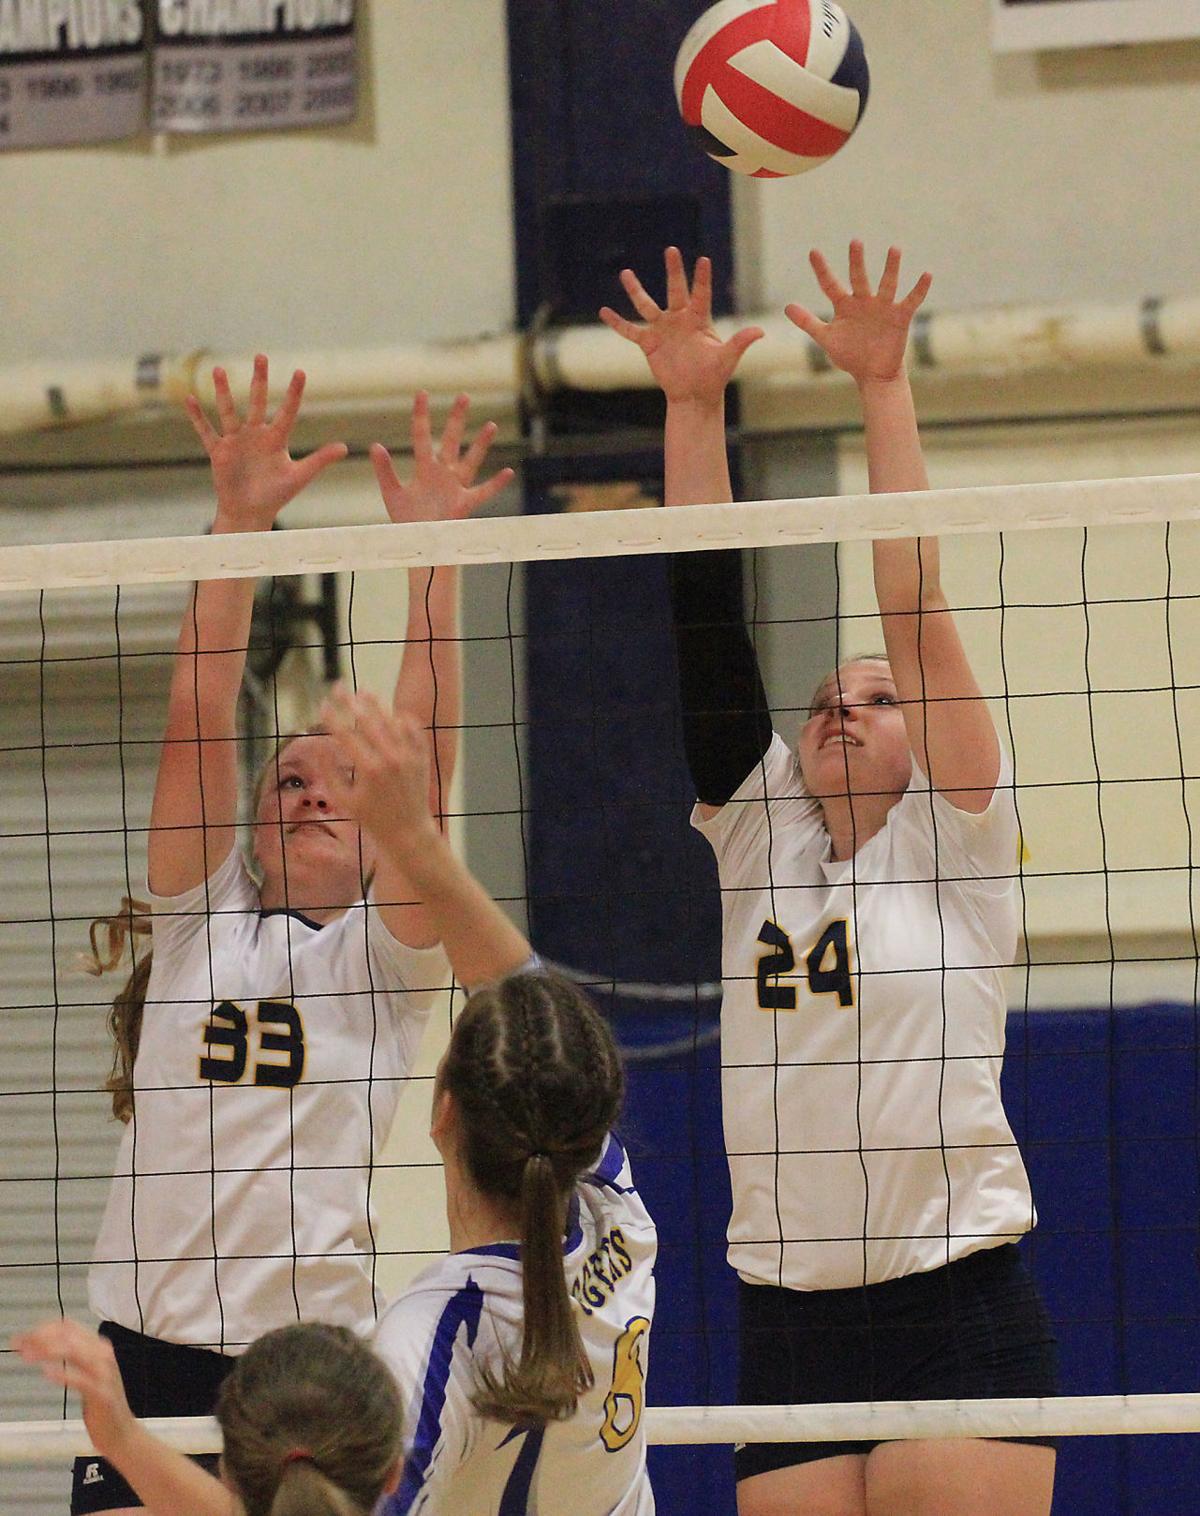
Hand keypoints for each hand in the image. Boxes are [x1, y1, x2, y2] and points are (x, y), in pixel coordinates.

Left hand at [13, 1320, 137, 1462]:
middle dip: (40, 1338)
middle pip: (69, 1336)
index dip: (43, 1328)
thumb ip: (73, 1357)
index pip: (69, 1327)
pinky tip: (47, 1373)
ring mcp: (104, 1373)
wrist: (121, 1431)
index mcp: (99, 1347)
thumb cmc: (100, 1402)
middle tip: (19, 1344)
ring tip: (27, 1355)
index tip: (24, 1337)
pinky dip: (64, 1374)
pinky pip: (81, 1380)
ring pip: (75, 1352)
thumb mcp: (88, 1373)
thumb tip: (44, 1344)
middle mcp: (103, 1355)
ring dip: (48, 1351)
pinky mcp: (102, 1394)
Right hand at [186, 354, 347, 530]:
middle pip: (258, 401)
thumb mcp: (299, 476)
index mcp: (276, 439)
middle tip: (261, 356)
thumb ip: (320, 460)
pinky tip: (190, 399)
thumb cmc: (276, 495)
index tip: (300, 371)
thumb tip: (346, 448)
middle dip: (259, 379)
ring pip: (229, 411)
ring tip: (218, 369)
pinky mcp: (219, 452)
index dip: (294, 393)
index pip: (288, 411)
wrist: (250, 512)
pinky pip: (206, 431)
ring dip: (223, 391)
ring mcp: (236, 441)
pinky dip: (197, 417)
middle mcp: (256, 434)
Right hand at [320, 686, 436, 851]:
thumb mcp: (343, 799)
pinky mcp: (421, 758)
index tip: (321, 703)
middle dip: (350, 701)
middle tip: (339, 686)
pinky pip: (413, 731)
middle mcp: (390, 759)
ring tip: (364, 691)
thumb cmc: (371, 818)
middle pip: (367, 720)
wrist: (407, 832)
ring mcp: (408, 757)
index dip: (331, 717)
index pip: (345, 734)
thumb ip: (328, 772)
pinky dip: (403, 719)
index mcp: (368, 770)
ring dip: (376, 704)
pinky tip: (392, 711)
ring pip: (391, 721)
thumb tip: (317, 744)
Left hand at [372, 391, 513, 525]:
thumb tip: (374, 446)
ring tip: (490, 425)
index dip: (421, 415)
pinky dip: (495, 484)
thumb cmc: (407, 519)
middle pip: (450, 440)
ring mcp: (456, 488)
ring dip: (480, 444)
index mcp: (424, 468)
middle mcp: (442, 473)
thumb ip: (385, 470)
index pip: (422, 435)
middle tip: (463, 396)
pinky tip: (507, 472)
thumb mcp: (392, 494)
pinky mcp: (464, 504)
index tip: (422, 393)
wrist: (418, 543)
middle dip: (456, 419)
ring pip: (470, 461)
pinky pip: (483, 492)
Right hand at [599, 246, 763, 405]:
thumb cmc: (713, 377)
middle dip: (673, 271)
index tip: (703, 260)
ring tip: (625, 273)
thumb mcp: (727, 359)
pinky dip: (617, 323)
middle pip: (675, 290)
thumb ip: (740, 343)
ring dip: (636, 290)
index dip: (702, 278)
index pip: (701, 294)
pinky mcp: (649, 344)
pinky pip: (630, 331)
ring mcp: (662, 329)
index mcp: (699, 320)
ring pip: (647, 305)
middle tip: (671, 250)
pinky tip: (604, 311)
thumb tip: (761, 332)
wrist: (694, 396)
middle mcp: (679, 319)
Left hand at [785, 241, 931, 386]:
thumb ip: (808, 322)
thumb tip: (786, 306)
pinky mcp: (900, 317)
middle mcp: (864, 301)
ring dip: (891, 268)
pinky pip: (911, 300)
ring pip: (887, 284)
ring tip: (894, 249)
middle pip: (859, 278)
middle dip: (856, 261)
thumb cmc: (850, 355)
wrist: (873, 374)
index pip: (830, 284)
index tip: (813, 252)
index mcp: (845, 305)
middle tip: (855, 242)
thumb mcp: (826, 338)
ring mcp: (883, 307)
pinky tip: (927, 275)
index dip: (821, 270)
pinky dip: (919, 289)